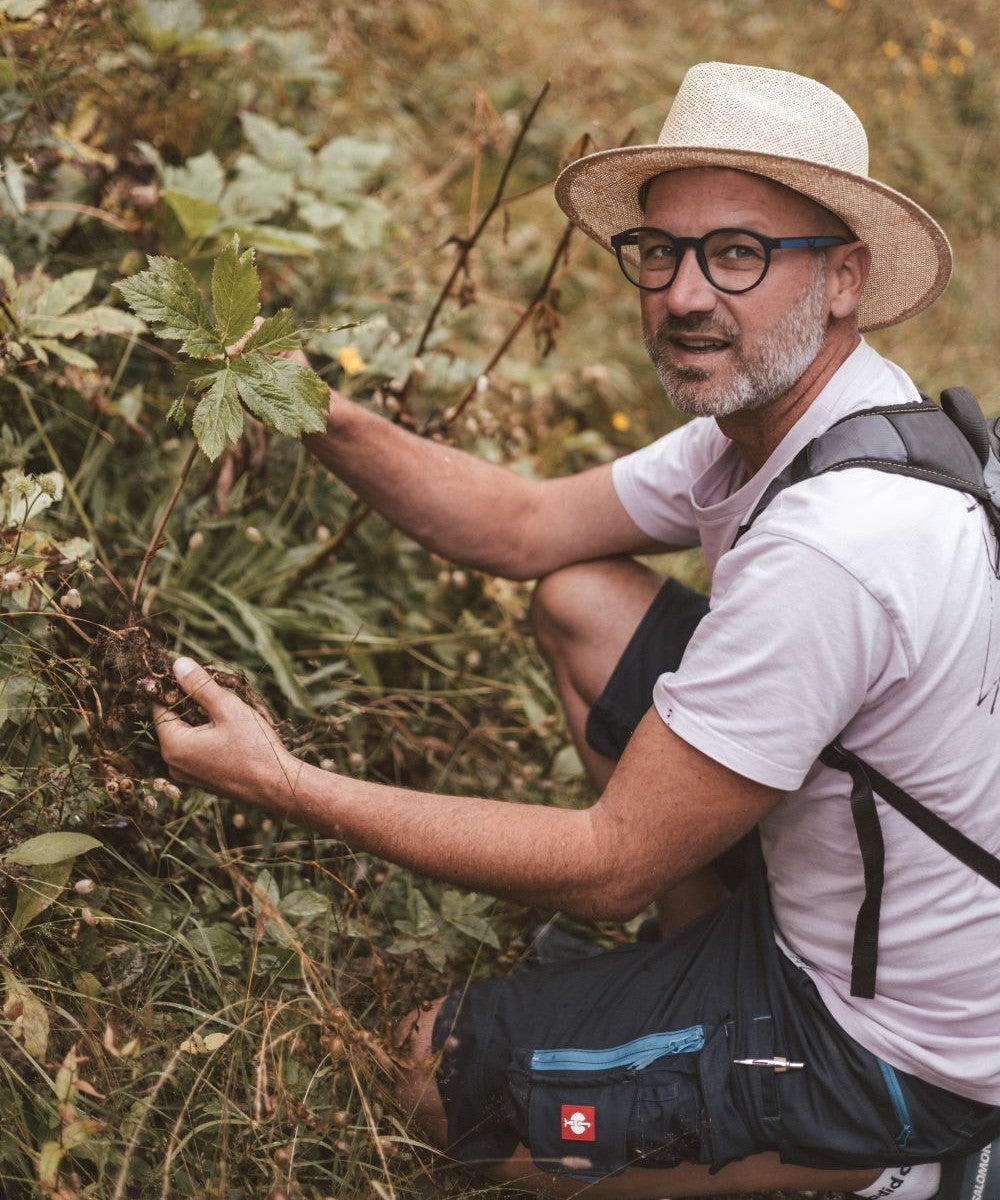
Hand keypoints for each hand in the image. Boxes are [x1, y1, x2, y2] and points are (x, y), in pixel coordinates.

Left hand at [154, 657, 301, 809]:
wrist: (277, 786)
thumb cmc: (254, 747)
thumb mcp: (227, 709)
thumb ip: (199, 686)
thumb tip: (178, 664)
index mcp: (174, 746)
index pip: (160, 707)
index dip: (174, 688)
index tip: (193, 675)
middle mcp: (174, 764)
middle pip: (173, 722)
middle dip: (192, 704)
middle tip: (218, 692)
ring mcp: (188, 775)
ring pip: (188, 736)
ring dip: (202, 721)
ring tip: (228, 712)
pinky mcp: (203, 780)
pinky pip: (197, 751)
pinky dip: (209, 737)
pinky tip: (232, 732)